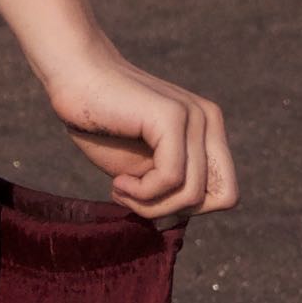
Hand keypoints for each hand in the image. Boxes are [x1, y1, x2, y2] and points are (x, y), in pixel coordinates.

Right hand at [32, 28, 235, 219]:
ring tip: (120, 188)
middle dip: (177, 211)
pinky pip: (172, 179)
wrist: (75, 78)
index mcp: (208, 132)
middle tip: (136, 199)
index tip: (148, 198)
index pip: (225, 194)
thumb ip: (168, 191)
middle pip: (223, 198)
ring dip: (150, 205)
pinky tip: (118, 182)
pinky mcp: (173, 117)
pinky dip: (141, 193)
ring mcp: (195, 117)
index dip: (186, 208)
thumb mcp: (142, 169)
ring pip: (193, 195)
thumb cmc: (102, 124)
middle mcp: (210, 121)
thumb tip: (174, 224)